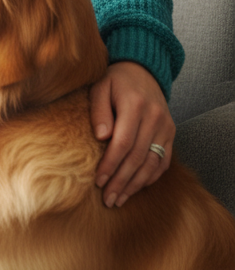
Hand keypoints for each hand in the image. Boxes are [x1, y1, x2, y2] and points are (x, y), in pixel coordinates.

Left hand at [90, 60, 174, 207]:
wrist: (142, 70)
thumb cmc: (115, 80)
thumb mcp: (100, 86)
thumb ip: (99, 110)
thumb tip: (101, 137)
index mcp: (135, 105)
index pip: (123, 142)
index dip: (111, 164)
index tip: (98, 180)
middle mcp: (155, 118)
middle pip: (138, 157)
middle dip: (122, 181)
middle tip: (108, 199)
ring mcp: (166, 127)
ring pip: (153, 163)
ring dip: (136, 184)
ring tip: (119, 199)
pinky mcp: (171, 133)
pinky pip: (163, 160)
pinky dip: (150, 177)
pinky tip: (136, 187)